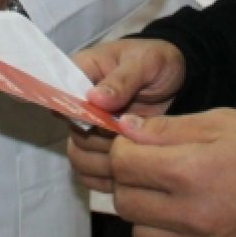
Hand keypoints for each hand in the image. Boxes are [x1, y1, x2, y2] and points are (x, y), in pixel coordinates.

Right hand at [66, 38, 186, 192]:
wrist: (176, 78)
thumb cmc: (156, 62)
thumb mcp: (145, 62)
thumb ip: (121, 80)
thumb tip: (93, 99)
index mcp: (80, 72)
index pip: (59, 96)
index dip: (78, 112)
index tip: (103, 120)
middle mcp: (78, 102)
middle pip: (72, 130)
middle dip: (101, 137)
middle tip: (129, 133)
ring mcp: (88, 126)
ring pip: (79, 154)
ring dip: (105, 158)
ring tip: (133, 147)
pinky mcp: (100, 146)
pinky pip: (88, 169)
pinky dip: (105, 175)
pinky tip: (128, 170)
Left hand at [110, 109, 235, 236]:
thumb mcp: (219, 123)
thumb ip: (169, 128)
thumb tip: (126, 129)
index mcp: (190, 170)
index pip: (123, 164)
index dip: (124, 149)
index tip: (136, 145)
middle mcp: (191, 214)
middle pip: (125, 202)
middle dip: (130, 182)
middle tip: (151, 170)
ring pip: (141, 235)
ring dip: (147, 215)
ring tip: (170, 197)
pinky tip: (188, 225)